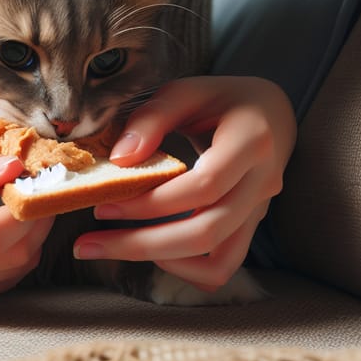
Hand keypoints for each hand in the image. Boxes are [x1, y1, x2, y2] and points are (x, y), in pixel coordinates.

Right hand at [0, 141, 52, 314]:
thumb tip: (15, 167)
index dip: (25, 212)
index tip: (39, 181)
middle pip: (3, 261)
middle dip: (36, 224)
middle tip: (39, 188)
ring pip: (3, 277)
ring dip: (27, 241)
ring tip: (24, 203)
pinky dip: (8, 259)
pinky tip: (5, 229)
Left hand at [73, 76, 295, 290]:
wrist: (270, 112)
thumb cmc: (221, 98)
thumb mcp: (186, 92)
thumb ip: (152, 118)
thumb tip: (119, 160)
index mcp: (251, 141)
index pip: (204, 185)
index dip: (152, 201)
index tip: (105, 204)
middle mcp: (262, 182)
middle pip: (207, 232)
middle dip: (143, 244)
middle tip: (89, 244)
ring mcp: (260, 209)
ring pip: (218, 260)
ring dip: (162, 261)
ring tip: (113, 247)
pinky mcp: (250, 226)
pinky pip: (223, 264)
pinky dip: (187, 267)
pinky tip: (152, 249)